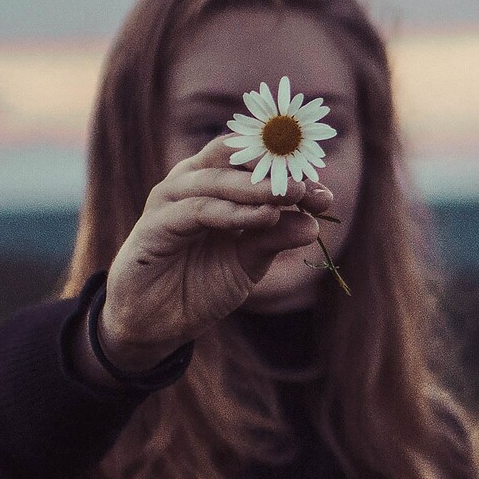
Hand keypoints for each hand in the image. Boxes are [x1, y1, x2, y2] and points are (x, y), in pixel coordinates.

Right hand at [99, 135, 332, 370]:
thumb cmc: (200, 283)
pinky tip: (265, 217)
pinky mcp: (154, 225)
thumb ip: (275, 238)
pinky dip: (233, 212)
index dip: (290, 171)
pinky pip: (199, 210)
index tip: (325, 194)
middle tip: (309, 188)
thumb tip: (314, 224)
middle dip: (276, 170)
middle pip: (234, 156)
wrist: (156, 323)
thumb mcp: (248, 261)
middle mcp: (190, 181)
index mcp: (213, 182)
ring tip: (293, 196)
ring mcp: (169, 199)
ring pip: (218, 179)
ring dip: (258, 187)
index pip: (253, 159)